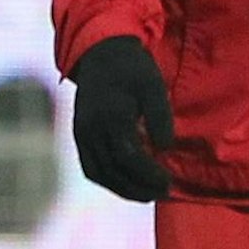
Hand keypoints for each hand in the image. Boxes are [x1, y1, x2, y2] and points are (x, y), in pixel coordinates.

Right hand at [69, 35, 173, 201]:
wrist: (101, 52)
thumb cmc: (133, 68)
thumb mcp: (153, 85)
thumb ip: (160, 116)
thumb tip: (164, 149)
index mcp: (111, 116)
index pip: (128, 156)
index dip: (149, 174)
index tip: (168, 182)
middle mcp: (91, 128)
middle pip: (113, 170)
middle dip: (138, 187)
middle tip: (163, 192)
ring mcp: (81, 133)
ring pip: (99, 173)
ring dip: (123, 189)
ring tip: (148, 195)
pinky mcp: (79, 134)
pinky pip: (89, 166)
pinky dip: (108, 180)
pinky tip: (126, 184)